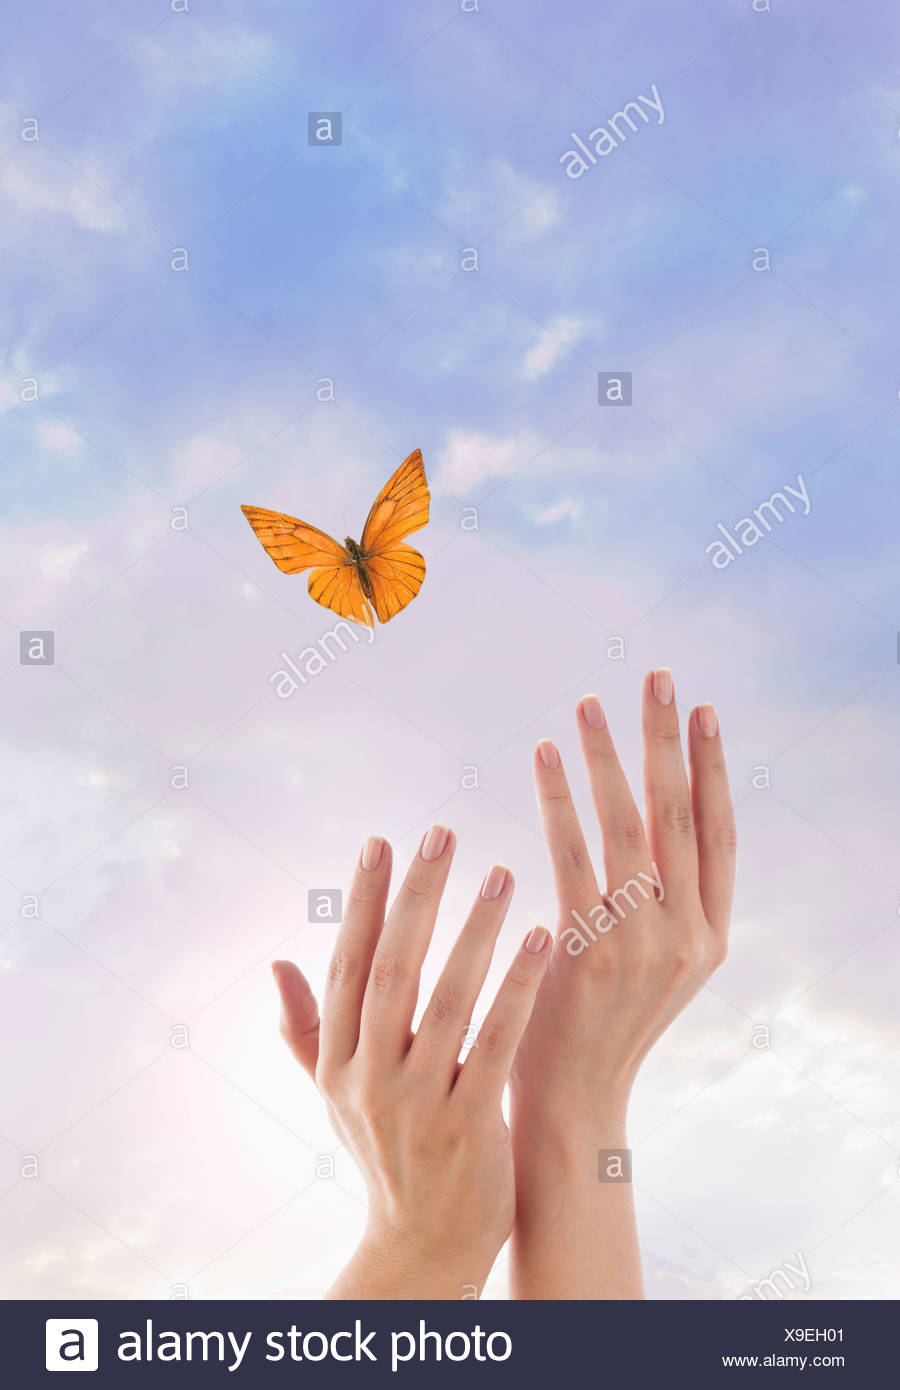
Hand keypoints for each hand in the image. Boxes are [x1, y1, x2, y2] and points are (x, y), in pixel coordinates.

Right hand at [273, 827, 550, 1298]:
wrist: (425, 1247)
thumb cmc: (385, 1156)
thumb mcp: (334, 1095)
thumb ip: (305, 1029)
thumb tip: (276, 962)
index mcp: (339, 1061)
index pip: (347, 965)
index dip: (361, 902)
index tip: (379, 840)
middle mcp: (369, 1077)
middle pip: (391, 969)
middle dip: (416, 896)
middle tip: (442, 832)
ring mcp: (418, 1103)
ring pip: (447, 1000)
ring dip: (474, 930)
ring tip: (502, 869)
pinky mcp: (469, 1125)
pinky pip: (495, 1043)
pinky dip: (516, 988)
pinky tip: (539, 937)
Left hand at [509, 669, 735, 1296]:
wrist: (570, 1106)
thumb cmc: (597, 1027)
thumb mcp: (648, 966)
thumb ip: (656, 901)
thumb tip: (644, 823)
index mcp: (710, 938)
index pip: (721, 836)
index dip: (713, 769)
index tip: (704, 710)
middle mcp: (689, 937)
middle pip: (684, 817)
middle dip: (669, 741)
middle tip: (657, 676)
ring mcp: (644, 945)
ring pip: (631, 827)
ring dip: (610, 758)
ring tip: (591, 702)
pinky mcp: (591, 951)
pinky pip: (575, 855)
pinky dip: (561, 799)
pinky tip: (546, 755)